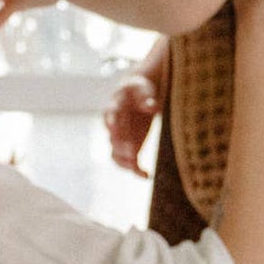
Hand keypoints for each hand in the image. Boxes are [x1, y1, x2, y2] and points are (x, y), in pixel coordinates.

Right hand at [105, 39, 167, 172]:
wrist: (137, 97)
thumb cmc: (140, 90)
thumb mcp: (143, 89)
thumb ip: (146, 96)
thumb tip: (152, 106)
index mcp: (115, 107)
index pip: (110, 115)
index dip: (111, 122)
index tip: (113, 128)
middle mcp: (113, 125)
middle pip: (113, 138)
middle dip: (121, 146)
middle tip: (132, 152)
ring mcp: (120, 138)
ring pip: (115, 154)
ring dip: (125, 161)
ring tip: (137, 166)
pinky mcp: (128, 147)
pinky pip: (127, 162)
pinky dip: (135, 169)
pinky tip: (147, 174)